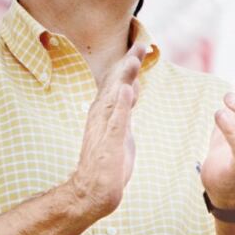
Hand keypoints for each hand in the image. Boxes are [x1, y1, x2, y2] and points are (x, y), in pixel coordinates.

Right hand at [68, 45, 144, 218]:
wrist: (93, 191)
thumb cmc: (108, 162)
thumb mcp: (121, 128)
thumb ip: (125, 107)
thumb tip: (131, 86)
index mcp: (105, 112)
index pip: (118, 82)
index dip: (129, 62)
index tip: (141, 43)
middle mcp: (101, 116)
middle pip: (116, 84)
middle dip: (128, 63)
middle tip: (141, 43)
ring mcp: (104, 130)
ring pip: (115, 98)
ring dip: (124, 78)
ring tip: (133, 60)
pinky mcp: (108, 145)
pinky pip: (115, 123)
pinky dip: (121, 106)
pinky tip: (126, 91)